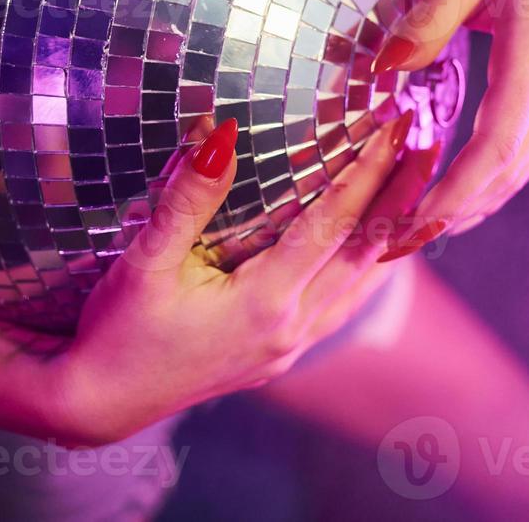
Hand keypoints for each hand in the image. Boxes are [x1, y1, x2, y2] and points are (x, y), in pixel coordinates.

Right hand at [52, 114, 438, 445]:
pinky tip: (376, 249)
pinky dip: (367, 268)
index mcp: (266, 302)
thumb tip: (220, 131)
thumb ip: (189, 196)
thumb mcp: (146, 260)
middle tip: (430, 139)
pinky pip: (343, 304)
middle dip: (401, 192)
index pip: (336, 222)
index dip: (371, 169)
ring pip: (362, 282)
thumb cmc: (117, 330)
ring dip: (390, 230)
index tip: (399, 124)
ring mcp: (290, 347)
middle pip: (366, 250)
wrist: (98, 403)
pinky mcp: (279, 355)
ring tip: (418, 184)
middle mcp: (292, 328)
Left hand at [374, 0, 528, 241]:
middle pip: (508, 170)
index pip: (499, 141)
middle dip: (454, 212)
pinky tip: (450, 207)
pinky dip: (486, 188)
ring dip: (470, 209)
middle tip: (395, 243)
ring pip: (518, 172)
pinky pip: (522, 157)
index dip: (459, 187)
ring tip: (412, 236)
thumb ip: (427, 17)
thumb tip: (383, 68)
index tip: (417, 217)